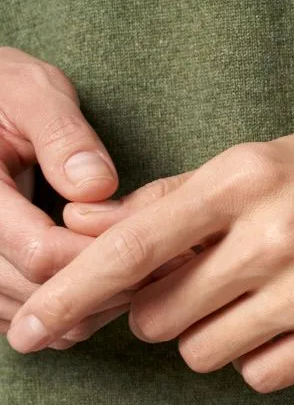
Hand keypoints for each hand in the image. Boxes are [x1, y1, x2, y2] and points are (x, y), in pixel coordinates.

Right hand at [0, 47, 131, 346]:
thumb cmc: (5, 90)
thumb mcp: (33, 92)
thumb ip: (63, 136)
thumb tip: (96, 186)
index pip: (40, 253)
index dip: (101, 254)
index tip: (153, 238)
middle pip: (35, 291)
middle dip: (103, 283)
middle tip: (166, 264)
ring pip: (26, 313)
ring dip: (86, 306)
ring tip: (143, 275)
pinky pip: (14, 314)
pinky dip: (61, 312)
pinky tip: (105, 285)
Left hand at [6, 133, 293, 391]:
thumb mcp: (258, 163)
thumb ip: (168, 198)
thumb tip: (79, 222)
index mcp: (247, 178)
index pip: (134, 246)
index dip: (74, 291)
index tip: (34, 327)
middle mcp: (277, 234)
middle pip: (159, 314)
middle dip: (163, 309)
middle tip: (203, 284)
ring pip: (202, 352)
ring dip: (212, 334)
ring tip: (257, 297)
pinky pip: (259, 376)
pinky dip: (262, 356)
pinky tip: (292, 320)